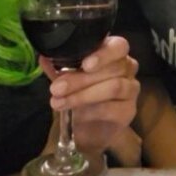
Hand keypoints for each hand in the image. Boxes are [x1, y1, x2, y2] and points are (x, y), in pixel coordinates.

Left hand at [40, 35, 139, 158]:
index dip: (104, 54)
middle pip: (113, 68)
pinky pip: (113, 108)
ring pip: (114, 87)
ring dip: (83, 95)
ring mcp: (131, 89)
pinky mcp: (129, 111)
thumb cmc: (81, 96)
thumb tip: (44, 57)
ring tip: (59, 102)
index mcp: (114, 54)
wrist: (90, 129)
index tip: (84, 64)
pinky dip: (91, 111)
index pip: (118, 46)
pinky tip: (77, 116)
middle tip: (56, 88)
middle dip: (81, 79)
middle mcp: (127, 68)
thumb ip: (58, 68)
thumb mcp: (66, 79)